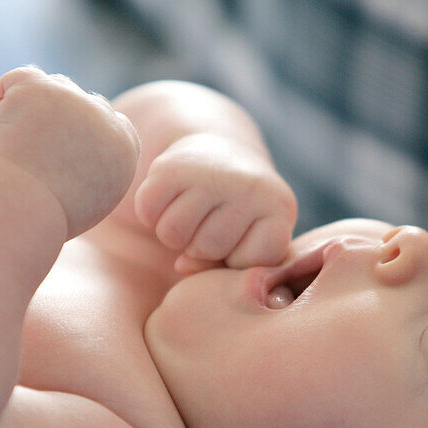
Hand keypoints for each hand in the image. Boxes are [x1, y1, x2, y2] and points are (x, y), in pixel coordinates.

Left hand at [0, 66, 139, 236]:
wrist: (22, 206)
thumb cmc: (48, 216)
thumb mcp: (90, 199)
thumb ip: (96, 168)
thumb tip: (80, 148)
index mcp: (124, 147)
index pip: (113, 122)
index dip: (86, 132)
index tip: (64, 155)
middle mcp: (104, 118)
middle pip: (83, 102)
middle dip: (61, 121)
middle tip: (36, 157)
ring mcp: (72, 98)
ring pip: (52, 87)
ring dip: (35, 109)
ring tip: (18, 149)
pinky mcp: (37, 88)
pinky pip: (15, 80)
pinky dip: (2, 98)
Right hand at [133, 132, 296, 273]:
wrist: (219, 155)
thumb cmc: (239, 215)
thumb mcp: (248, 243)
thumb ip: (225, 271)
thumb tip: (182, 265)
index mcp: (280, 207)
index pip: (248, 263)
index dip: (236, 257)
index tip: (241, 234)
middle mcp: (249, 184)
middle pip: (207, 248)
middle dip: (201, 244)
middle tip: (210, 218)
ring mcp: (210, 171)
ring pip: (172, 234)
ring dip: (174, 231)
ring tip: (191, 210)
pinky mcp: (171, 164)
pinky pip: (147, 212)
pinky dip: (150, 214)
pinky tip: (170, 199)